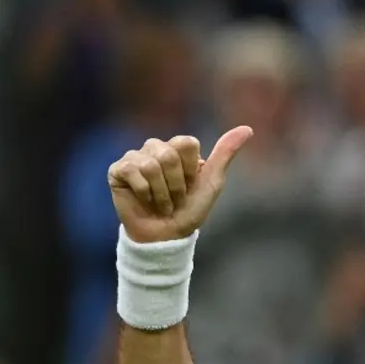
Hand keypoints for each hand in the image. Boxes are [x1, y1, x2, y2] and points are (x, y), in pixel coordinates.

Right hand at [108, 126, 253, 242]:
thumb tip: (247, 129)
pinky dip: (144, 192)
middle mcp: (156, 148)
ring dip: (162, 193)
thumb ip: (226, 153)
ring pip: (150, 165)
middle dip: (177, 184)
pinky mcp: (118, 170)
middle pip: (168, 154)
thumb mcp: (213, 182)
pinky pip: (132, 171)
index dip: (191, 169)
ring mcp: (135, 157)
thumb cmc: (191, 209)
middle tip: (176, 199)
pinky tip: (145, 200)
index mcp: (178, 148)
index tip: (191, 184)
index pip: (187, 143)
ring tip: (162, 203)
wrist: (168, 234)